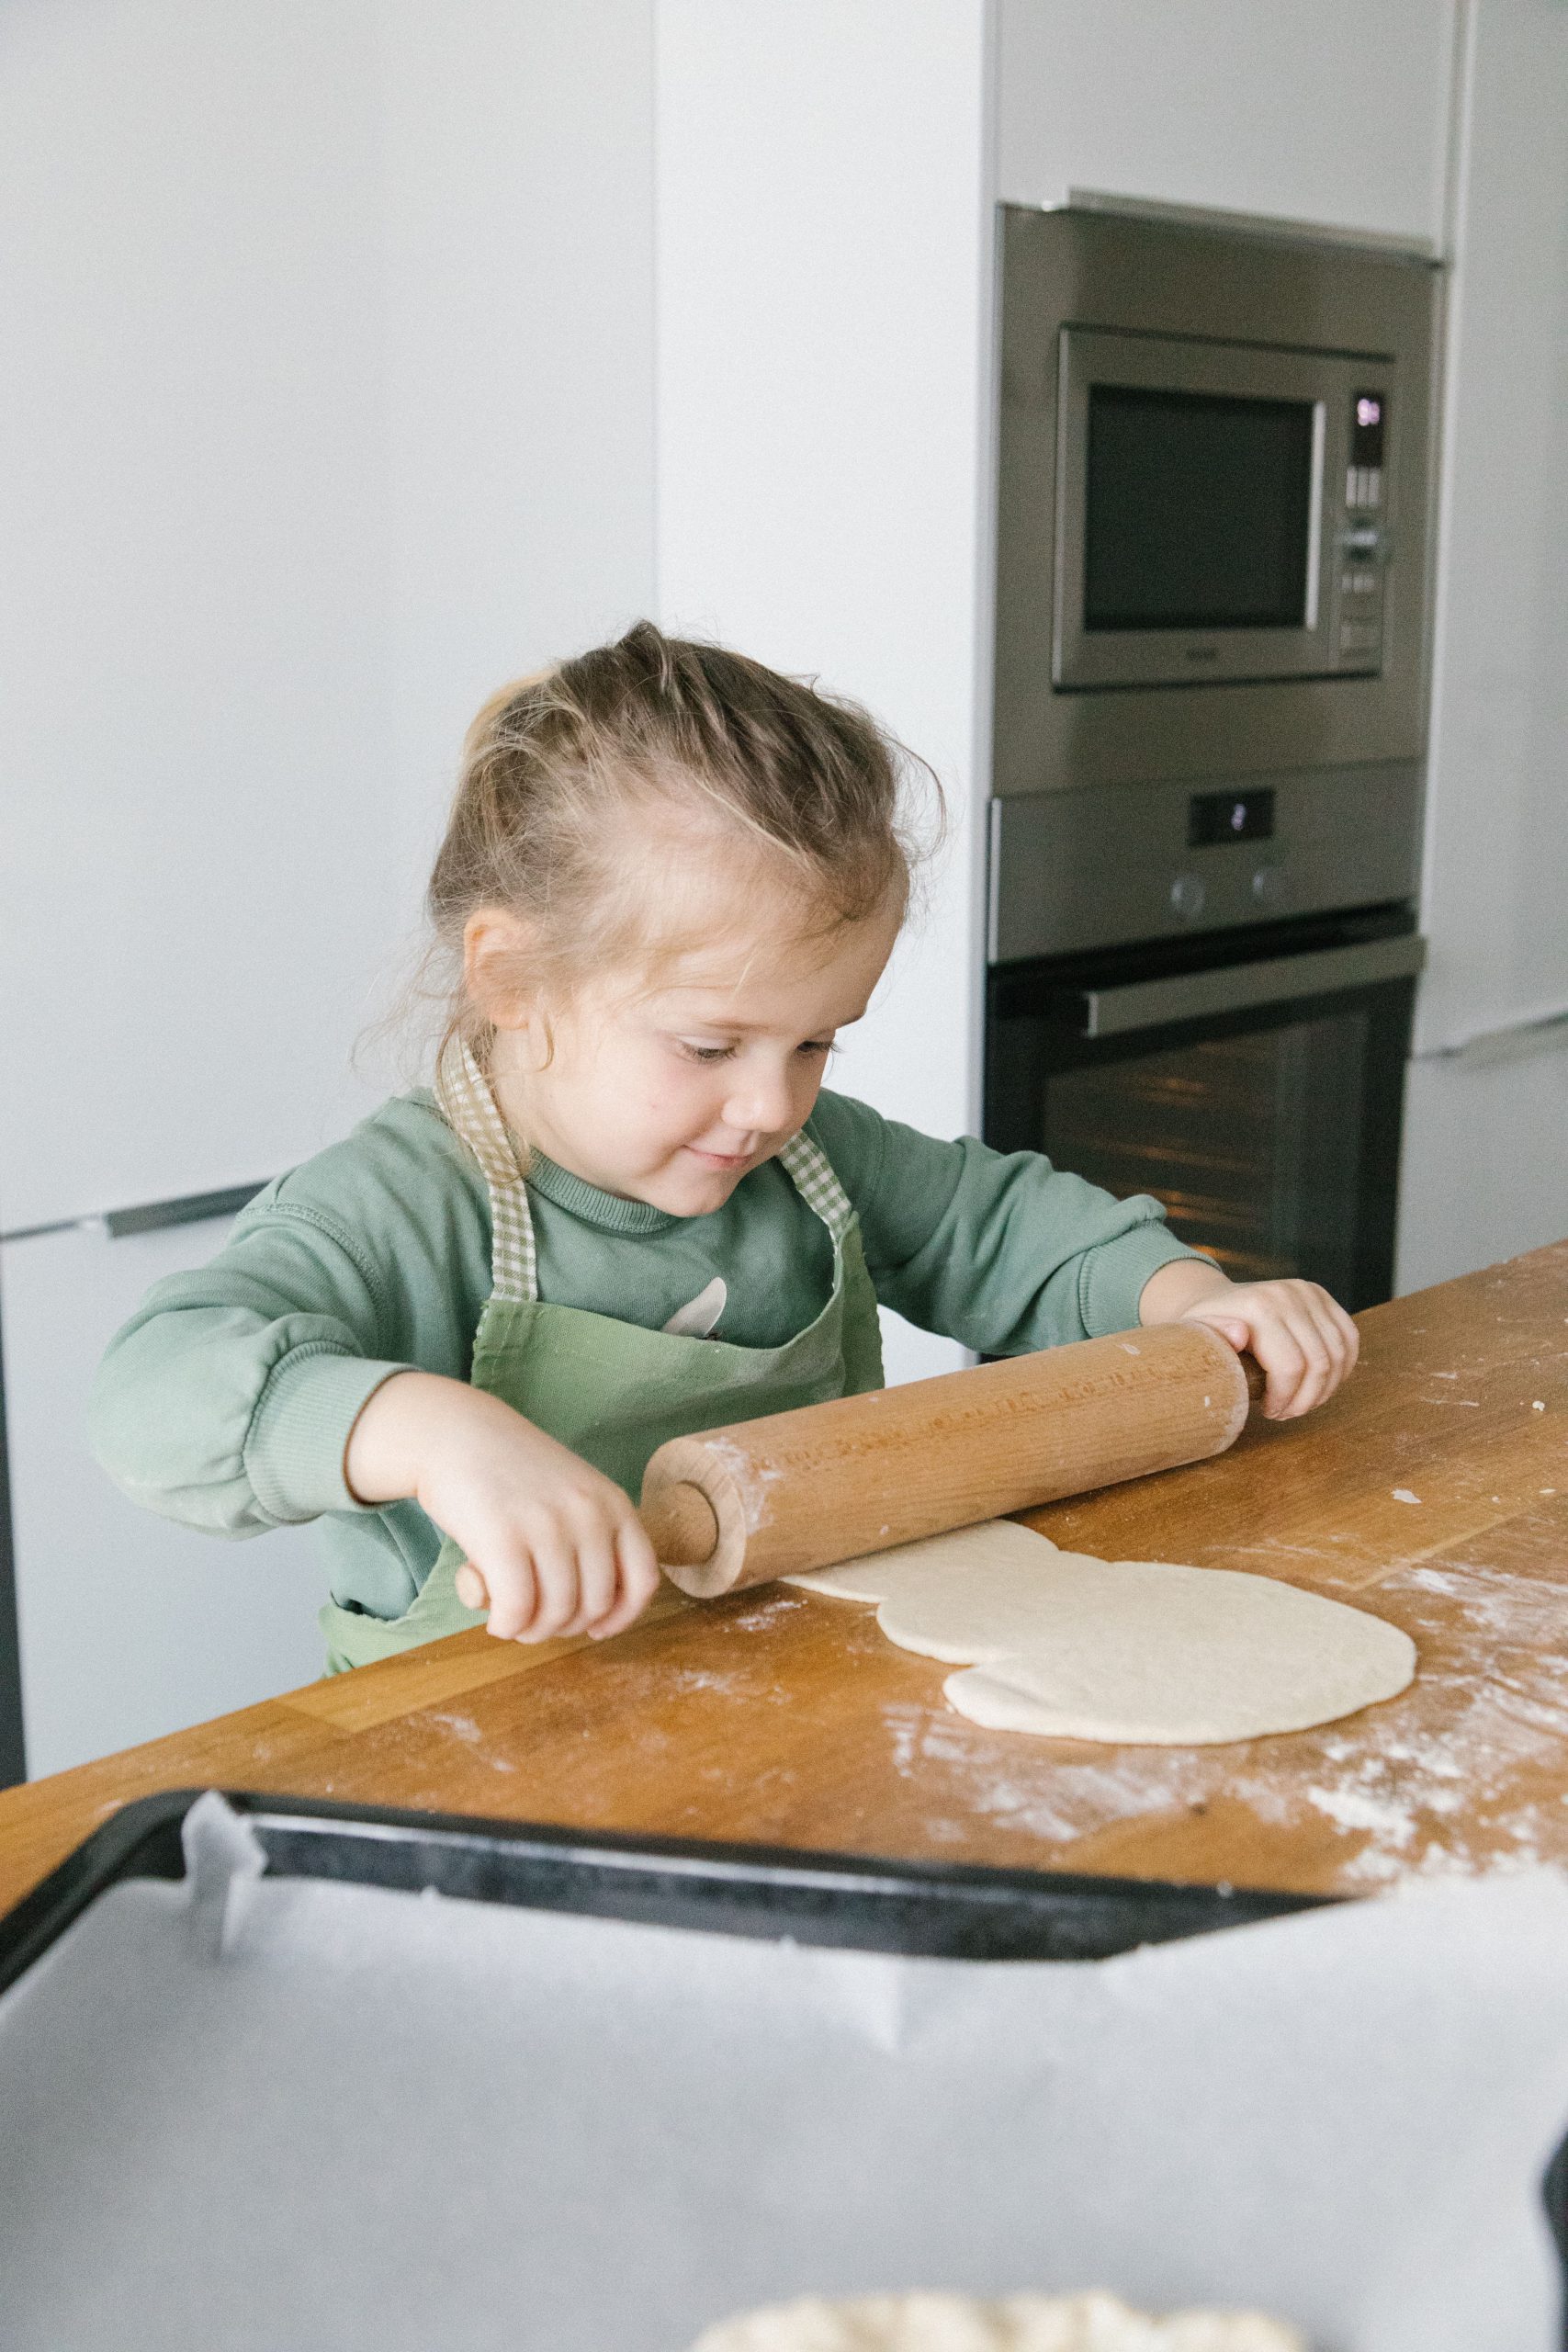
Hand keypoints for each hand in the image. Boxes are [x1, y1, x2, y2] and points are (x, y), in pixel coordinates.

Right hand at [345, 1372, 661, 1640]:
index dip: (622, 1616)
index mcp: (613, 1503)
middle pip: (594, 1605)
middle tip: (533, 1618)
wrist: (453, 1433)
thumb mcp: (571, 1493)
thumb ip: (590, 1541)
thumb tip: (595, 1618)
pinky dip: (506, 1625)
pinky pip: (517, 1610)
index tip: (595, 1628)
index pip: (642, 1579)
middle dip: (563, 1626)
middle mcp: (589, 1514)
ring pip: (556, 1614)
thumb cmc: (510, 1472)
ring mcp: (548, 1525)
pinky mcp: (503, 1538)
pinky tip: (493, 1618)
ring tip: (510, 1619)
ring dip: (531, 1631)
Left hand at [1137, 1258, 1358, 1419]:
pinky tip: (1321, 1384)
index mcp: (1257, 1307)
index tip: (1270, 1412)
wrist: (1212, 1301)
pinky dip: (1342, 1367)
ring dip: (1325, 1388)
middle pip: (1319, 1363)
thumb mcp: (1196, 1339)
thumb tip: (1240, 1334)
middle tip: (1287, 1412)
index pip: (1290, 1366)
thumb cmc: (1205, 1331)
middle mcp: (1287, 1294)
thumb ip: (1214, 1339)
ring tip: (1301, 1402)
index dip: (1285, 1399)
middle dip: (1306, 1399)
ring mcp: (1308, 1292)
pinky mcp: (1321, 1295)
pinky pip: (1349, 1338)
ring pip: (1339, 1354)